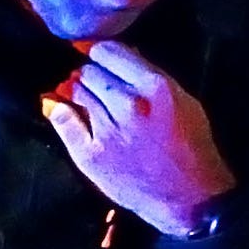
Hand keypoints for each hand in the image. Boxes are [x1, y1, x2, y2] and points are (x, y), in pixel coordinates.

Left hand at [41, 41, 235, 236]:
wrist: (187, 196)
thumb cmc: (189, 146)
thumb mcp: (182, 100)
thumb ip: (149, 75)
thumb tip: (117, 55)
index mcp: (155, 87)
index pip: (109, 51)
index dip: (99, 52)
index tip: (97, 57)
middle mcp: (128, 105)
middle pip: (89, 71)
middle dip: (90, 73)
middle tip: (94, 82)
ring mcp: (106, 130)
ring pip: (75, 92)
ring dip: (77, 92)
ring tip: (86, 99)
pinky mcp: (89, 154)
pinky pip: (62, 120)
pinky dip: (59, 111)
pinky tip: (60, 107)